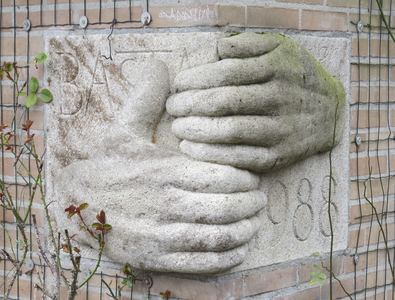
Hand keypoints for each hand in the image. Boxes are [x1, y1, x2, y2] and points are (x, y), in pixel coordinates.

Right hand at [51, 56, 266, 273]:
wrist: (77, 204)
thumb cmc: (108, 165)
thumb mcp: (123, 128)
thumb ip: (146, 99)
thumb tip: (160, 65)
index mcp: (165, 170)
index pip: (222, 177)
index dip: (245, 179)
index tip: (253, 178)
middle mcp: (166, 204)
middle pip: (226, 209)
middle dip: (251, 205)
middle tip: (259, 200)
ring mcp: (161, 234)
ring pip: (218, 237)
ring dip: (245, 231)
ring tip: (253, 222)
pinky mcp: (156, 258)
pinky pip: (203, 263)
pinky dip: (229, 257)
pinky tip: (240, 248)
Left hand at [166, 33, 345, 171]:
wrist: (331, 112)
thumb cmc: (296, 76)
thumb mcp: (280, 48)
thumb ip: (247, 44)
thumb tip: (215, 48)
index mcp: (276, 68)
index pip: (225, 74)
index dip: (195, 80)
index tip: (177, 85)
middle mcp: (279, 98)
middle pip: (224, 102)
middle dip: (190, 105)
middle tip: (172, 108)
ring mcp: (280, 129)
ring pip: (230, 131)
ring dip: (197, 131)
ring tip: (178, 127)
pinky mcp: (279, 155)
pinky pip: (241, 157)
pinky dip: (212, 155)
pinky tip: (192, 149)